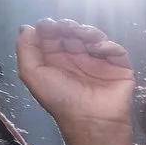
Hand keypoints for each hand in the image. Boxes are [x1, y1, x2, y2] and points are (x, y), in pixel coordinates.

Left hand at [15, 20, 132, 144]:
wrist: (91, 120)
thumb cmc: (60, 99)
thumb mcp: (32, 75)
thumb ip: (26, 50)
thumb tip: (27, 27)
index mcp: (57, 61)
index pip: (53, 37)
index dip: (49, 28)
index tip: (47, 24)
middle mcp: (77, 59)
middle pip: (73, 33)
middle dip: (68, 26)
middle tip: (65, 27)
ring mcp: (99, 61)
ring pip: (94, 37)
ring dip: (87, 31)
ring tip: (81, 33)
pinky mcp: (119, 67)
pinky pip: (115, 49)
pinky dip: (107, 44)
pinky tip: (98, 48)